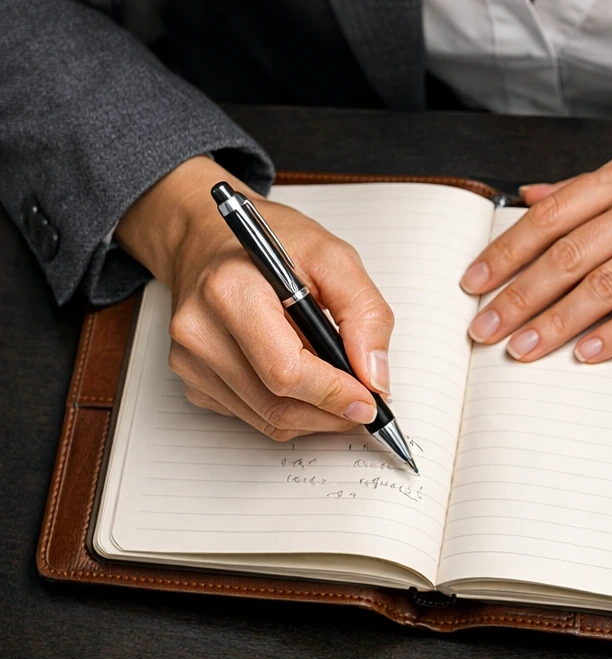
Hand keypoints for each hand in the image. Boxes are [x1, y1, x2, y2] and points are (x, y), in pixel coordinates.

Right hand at [115, 155, 393, 439]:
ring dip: (312, 416)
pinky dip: (286, 409)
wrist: (211, 238)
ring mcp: (190, 360)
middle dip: (330, 411)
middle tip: (364, 402)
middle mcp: (200, 330)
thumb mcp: (332, 256)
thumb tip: (374, 376)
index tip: (368, 400)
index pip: (285, 369)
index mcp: (231, 290)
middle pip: (276, 404)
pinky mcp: (192, 380)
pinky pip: (250, 415)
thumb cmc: (269, 241)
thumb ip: (364, 312)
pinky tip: (301, 378)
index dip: (332, 393)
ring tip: (339, 388)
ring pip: (266, 419)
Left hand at [460, 113, 611, 363]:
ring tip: (521, 348)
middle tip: (482, 328)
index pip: (551, 216)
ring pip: (603, 283)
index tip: (473, 282)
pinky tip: (588, 352)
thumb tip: (533, 198)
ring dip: (555, 321)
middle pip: (567, 254)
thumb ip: (592, 187)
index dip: (505, 252)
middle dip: (516, 296)